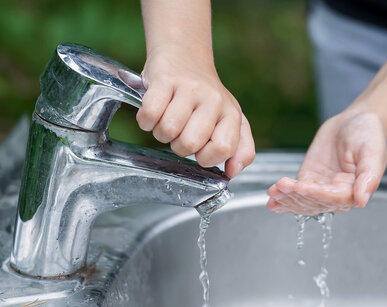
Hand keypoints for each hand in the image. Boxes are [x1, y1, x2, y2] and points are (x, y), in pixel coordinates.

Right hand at [136, 45, 254, 177]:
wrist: (185, 55)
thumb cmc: (206, 98)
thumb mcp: (230, 121)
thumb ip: (241, 149)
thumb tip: (232, 172)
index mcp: (232, 114)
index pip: (223, 149)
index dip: (206, 157)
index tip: (200, 149)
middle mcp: (214, 99)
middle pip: (190, 143)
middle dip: (179, 146)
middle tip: (181, 132)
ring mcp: (189, 88)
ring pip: (168, 131)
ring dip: (161, 133)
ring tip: (167, 120)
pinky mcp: (164, 79)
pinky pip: (149, 114)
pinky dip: (146, 121)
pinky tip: (154, 112)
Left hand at [267, 111, 386, 214]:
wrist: (354, 121)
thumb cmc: (368, 135)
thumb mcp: (372, 152)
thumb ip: (369, 178)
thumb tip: (362, 200)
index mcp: (354, 191)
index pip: (332, 198)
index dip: (316, 194)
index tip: (301, 187)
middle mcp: (337, 195)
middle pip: (314, 202)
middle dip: (296, 196)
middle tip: (281, 186)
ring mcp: (321, 190)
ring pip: (302, 201)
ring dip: (287, 199)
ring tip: (273, 191)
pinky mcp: (309, 181)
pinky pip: (296, 193)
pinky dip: (283, 197)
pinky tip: (272, 199)